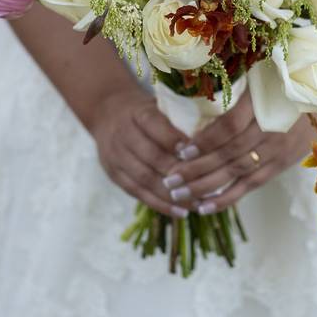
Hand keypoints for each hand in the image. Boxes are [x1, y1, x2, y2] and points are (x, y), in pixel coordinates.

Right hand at [89, 88, 190, 217]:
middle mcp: (123, 135)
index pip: (155, 125)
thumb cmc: (145, 111)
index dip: (174, 140)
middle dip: (178, 173)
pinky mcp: (114, 174)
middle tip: (203, 185)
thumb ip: (179, 119)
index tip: (195, 152)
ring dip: (171, 195)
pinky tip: (180, 212)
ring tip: (196, 205)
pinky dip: (159, 204)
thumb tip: (209, 140)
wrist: (106, 112)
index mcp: (138, 113)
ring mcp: (115, 156)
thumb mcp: (159, 104)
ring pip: (144, 179)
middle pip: (150, 156)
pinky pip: (137, 193)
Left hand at [162, 94, 316, 213]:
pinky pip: (251, 185)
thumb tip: (193, 110)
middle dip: (196, 169)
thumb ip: (232, 91)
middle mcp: (273, 128)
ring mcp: (279, 149)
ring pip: (238, 173)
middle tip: (169, 180)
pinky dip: (227, 197)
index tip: (181, 150)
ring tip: (178, 194)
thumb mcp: (258, 75)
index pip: (231, 126)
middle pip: (230, 154)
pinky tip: (204, 206)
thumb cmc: (280, 80)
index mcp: (264, 101)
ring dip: (206, 186)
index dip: (205, 140)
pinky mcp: (283, 163)